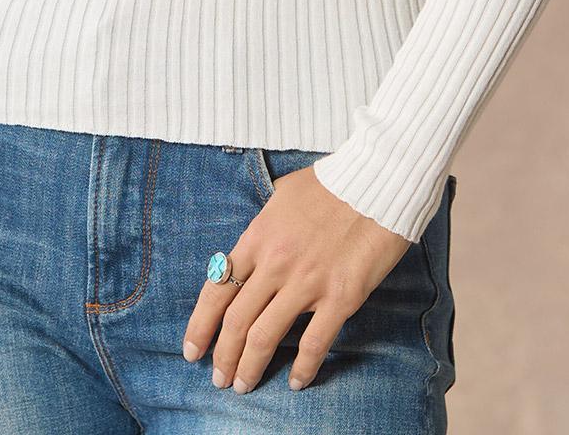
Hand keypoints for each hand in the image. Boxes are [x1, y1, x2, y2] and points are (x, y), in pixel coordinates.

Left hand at [181, 160, 409, 392]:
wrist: (376, 182)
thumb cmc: (331, 184)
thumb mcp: (283, 193)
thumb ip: (264, 222)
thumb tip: (253, 243)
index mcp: (258, 238)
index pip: (217, 289)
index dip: (200, 326)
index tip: (192, 350)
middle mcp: (276, 263)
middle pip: (236, 321)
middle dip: (223, 356)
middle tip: (220, 379)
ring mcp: (307, 282)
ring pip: (266, 337)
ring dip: (251, 367)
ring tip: (245, 385)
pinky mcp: (340, 297)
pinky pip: (314, 343)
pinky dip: (302, 368)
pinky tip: (295, 382)